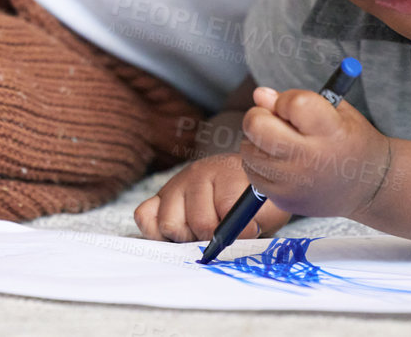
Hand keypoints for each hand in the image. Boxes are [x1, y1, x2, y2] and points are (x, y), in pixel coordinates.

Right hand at [133, 153, 290, 242]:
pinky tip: (178, 235)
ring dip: (187, 238)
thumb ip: (255, 219)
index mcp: (226, 171)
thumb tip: (237, 233)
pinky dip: (156, 232)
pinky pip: (144, 216)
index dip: (239, 229)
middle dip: (213, 238)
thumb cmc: (254, 199)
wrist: (245, 183)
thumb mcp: (266, 208)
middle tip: (224, 234)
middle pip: (198, 221)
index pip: (226, 206)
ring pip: (169, 224)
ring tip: (201, 235)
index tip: (251, 231)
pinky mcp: (158, 198)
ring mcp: (175, 185)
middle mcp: (197, 174)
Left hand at [238, 85, 391, 219]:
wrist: (369, 187)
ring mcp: (294, 184)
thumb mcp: (337, 110)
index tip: (291, 105)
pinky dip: (259, 164)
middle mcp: (310, 160)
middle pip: (258, 126)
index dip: (285, 100)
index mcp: (330, 132)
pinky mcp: (284, 200)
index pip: (293, 104)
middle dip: (260, 116)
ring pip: (249, 150)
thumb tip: (260, 95)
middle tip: (273, 119)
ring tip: (280, 142)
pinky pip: (253, 174)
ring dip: (256, 140)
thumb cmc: (352, 142)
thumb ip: (297, 99)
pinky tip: (279, 161)